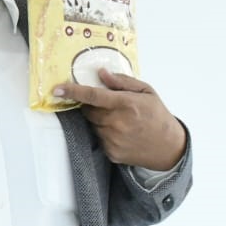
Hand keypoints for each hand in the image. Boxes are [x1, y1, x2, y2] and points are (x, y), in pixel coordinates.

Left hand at [52, 69, 186, 170]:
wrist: (169, 148)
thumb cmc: (157, 116)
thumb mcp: (146, 92)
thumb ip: (122, 82)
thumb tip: (101, 73)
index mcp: (126, 104)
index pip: (92, 96)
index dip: (72, 92)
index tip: (56, 89)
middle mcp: (117, 123)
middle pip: (89, 110)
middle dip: (92, 106)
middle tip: (108, 105)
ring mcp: (113, 140)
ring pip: (93, 124)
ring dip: (99, 120)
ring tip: (120, 120)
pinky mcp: (111, 153)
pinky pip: (99, 138)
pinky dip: (105, 133)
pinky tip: (121, 132)